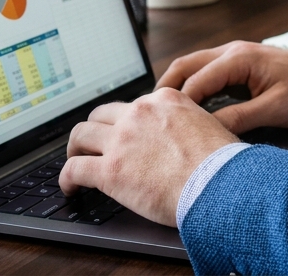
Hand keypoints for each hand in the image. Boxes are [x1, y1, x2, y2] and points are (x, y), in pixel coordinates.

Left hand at [59, 88, 236, 225]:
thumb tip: (189, 135)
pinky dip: (66, 178)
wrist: (217, 183)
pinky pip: (73, 169)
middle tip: (93, 145)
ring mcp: (121, 140)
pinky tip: (70, 187)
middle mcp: (139, 113)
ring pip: (80, 135)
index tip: (123, 134)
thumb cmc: (221, 162)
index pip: (133, 105)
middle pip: (101, 114)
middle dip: (95, 130)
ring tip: (75, 161)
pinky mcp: (109, 170)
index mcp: (165, 100)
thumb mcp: (209, 125)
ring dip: (75, 149)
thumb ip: (190, 122)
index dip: (125, 122)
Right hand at [156, 41, 287, 133]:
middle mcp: (232, 51)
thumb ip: (240, 118)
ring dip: (176, 88)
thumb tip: (209, 132)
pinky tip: (187, 109)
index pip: (196, 80)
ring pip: (192, 67)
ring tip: (164, 115)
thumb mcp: (276, 109)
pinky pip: (205, 72)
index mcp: (240, 58)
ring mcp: (233, 55)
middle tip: (151, 117)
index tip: (165, 127)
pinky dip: (191, 87)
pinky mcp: (237, 64)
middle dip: (165, 91)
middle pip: (184, 66)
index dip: (178, 105)